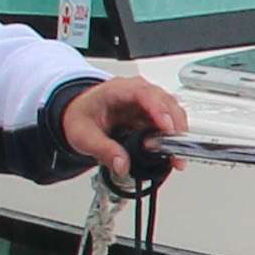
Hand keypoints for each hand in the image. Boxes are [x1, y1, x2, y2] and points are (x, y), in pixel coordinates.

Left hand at [60, 77, 188, 181]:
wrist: (78, 115)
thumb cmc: (81, 117)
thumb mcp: (83, 136)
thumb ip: (103, 150)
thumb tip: (122, 165)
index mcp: (117, 90)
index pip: (144, 93)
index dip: (159, 110)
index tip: (167, 128)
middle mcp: (136, 92)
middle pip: (165, 102)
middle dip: (174, 126)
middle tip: (174, 152)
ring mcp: (146, 103)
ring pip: (172, 112)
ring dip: (177, 134)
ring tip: (173, 157)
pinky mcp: (151, 115)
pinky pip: (168, 123)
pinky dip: (173, 138)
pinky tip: (170, 154)